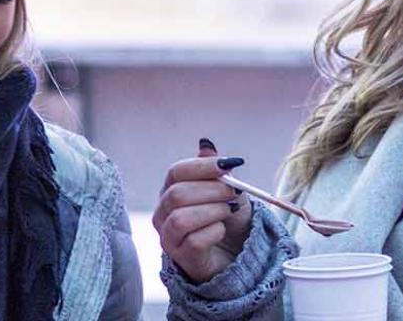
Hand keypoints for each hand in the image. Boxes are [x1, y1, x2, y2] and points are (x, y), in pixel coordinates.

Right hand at [154, 138, 253, 282]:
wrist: (238, 251)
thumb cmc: (228, 217)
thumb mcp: (226, 189)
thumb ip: (215, 169)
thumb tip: (205, 144)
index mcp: (171, 189)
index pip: (177, 172)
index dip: (203, 166)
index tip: (228, 165)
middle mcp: (164, 212)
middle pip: (178, 194)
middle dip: (212, 191)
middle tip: (234, 194)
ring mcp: (169, 236)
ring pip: (181, 219)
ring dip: (213, 211)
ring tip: (229, 211)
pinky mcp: (181, 257)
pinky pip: (194, 241)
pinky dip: (214, 232)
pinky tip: (222, 231)